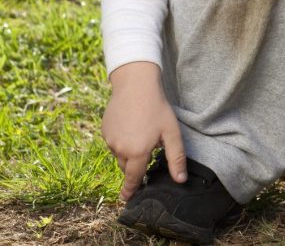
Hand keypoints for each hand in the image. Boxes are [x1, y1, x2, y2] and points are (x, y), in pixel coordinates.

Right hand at [101, 61, 187, 200]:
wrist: (135, 85)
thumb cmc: (157, 108)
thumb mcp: (172, 133)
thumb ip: (176, 158)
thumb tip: (180, 180)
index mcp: (137, 152)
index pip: (134, 178)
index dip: (131, 189)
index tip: (127, 199)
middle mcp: (120, 149)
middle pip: (126, 167)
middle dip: (134, 168)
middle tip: (145, 157)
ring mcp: (109, 139)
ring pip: (119, 155)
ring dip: (128, 153)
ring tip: (142, 137)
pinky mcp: (104, 130)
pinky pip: (113, 142)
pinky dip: (122, 141)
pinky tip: (132, 128)